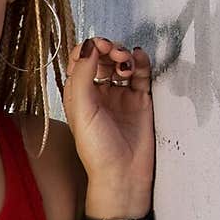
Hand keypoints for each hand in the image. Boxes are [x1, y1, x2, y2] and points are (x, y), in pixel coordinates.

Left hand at [61, 36, 154, 210]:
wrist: (123, 174)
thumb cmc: (97, 149)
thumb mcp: (82, 110)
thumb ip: (83, 76)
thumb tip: (90, 45)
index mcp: (78, 95)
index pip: (81, 59)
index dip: (90, 47)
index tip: (100, 46)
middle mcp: (98, 93)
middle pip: (103, 57)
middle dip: (109, 49)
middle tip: (115, 53)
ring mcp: (120, 95)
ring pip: (121, 63)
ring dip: (124, 55)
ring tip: (126, 62)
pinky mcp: (140, 100)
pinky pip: (141, 74)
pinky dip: (141, 62)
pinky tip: (139, 60)